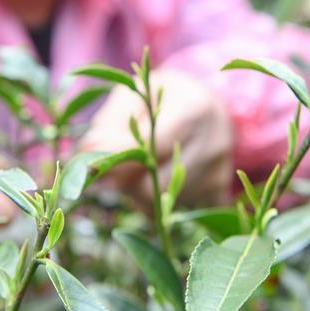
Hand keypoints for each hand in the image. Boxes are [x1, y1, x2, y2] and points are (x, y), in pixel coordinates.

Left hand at [79, 68, 232, 207]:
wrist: (206, 105)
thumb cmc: (161, 97)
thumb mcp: (134, 95)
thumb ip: (110, 122)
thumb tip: (89, 150)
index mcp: (194, 109)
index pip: (148, 149)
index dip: (117, 161)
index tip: (95, 163)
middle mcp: (215, 142)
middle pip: (154, 186)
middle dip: (125, 183)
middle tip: (113, 170)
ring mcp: (220, 170)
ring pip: (163, 205)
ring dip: (138, 195)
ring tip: (135, 171)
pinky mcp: (220, 191)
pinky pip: (177, 215)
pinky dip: (161, 206)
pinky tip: (156, 183)